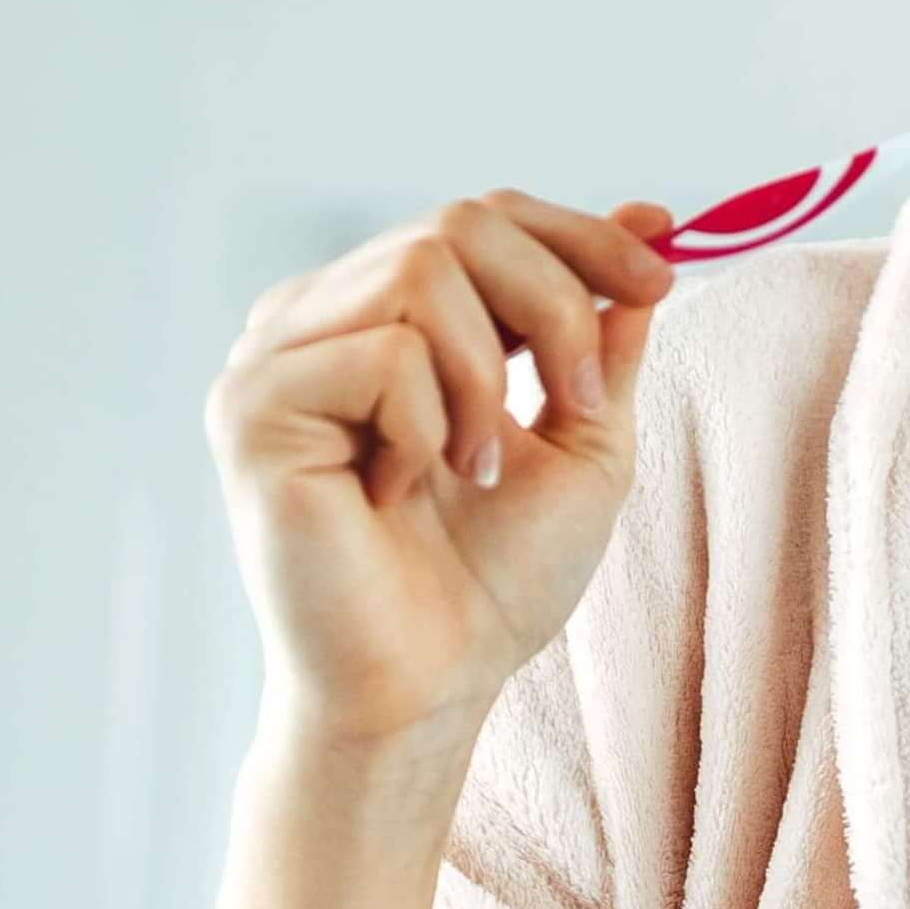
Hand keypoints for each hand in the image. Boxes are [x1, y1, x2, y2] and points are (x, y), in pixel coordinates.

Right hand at [208, 191, 676, 759]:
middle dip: (552, 306)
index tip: (659, 277)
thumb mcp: (581, 444)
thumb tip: (645, 221)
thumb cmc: (489, 588)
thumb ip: (601, 338)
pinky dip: (427, 427)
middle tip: (574, 408)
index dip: (575, 235)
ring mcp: (272, 360)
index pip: (478, 219)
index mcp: (378, 319)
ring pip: (420, 270)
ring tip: (478, 472)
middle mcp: (314, 322)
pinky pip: (382, 352)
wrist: (430, 690)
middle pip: (456, 225)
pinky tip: (400, 494)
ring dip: (489, 380)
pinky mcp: (250, 409)